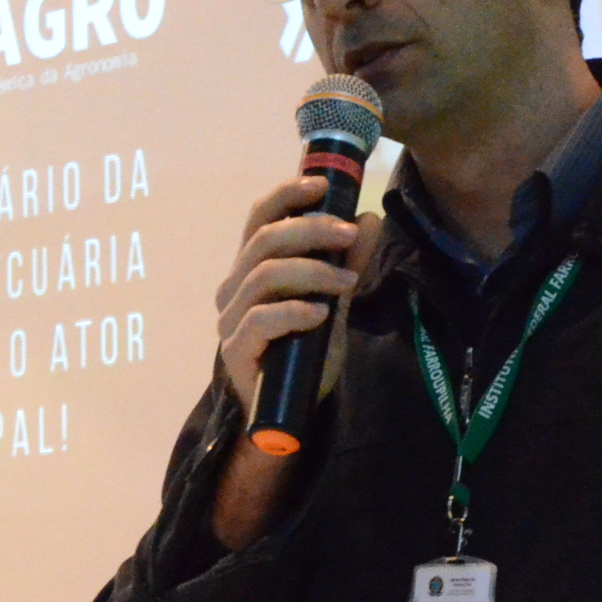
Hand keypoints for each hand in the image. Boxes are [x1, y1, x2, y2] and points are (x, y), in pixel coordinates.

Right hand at [209, 175, 381, 550]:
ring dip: (312, 271)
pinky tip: (320, 313)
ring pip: (263, 275)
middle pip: (264, 241)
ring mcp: (231, 320)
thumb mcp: (333, 302)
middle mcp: (234, 288)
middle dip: (312, 231)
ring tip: (347, 282)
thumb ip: (347, 263)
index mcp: (252, 269)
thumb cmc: (305, 354)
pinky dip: (294, 310)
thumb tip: (370, 218)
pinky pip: (261, 319)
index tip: (321, 186)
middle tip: (351, 235)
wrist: (288, 415)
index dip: (286, 195)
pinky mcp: (236, 350)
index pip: (258, 219)